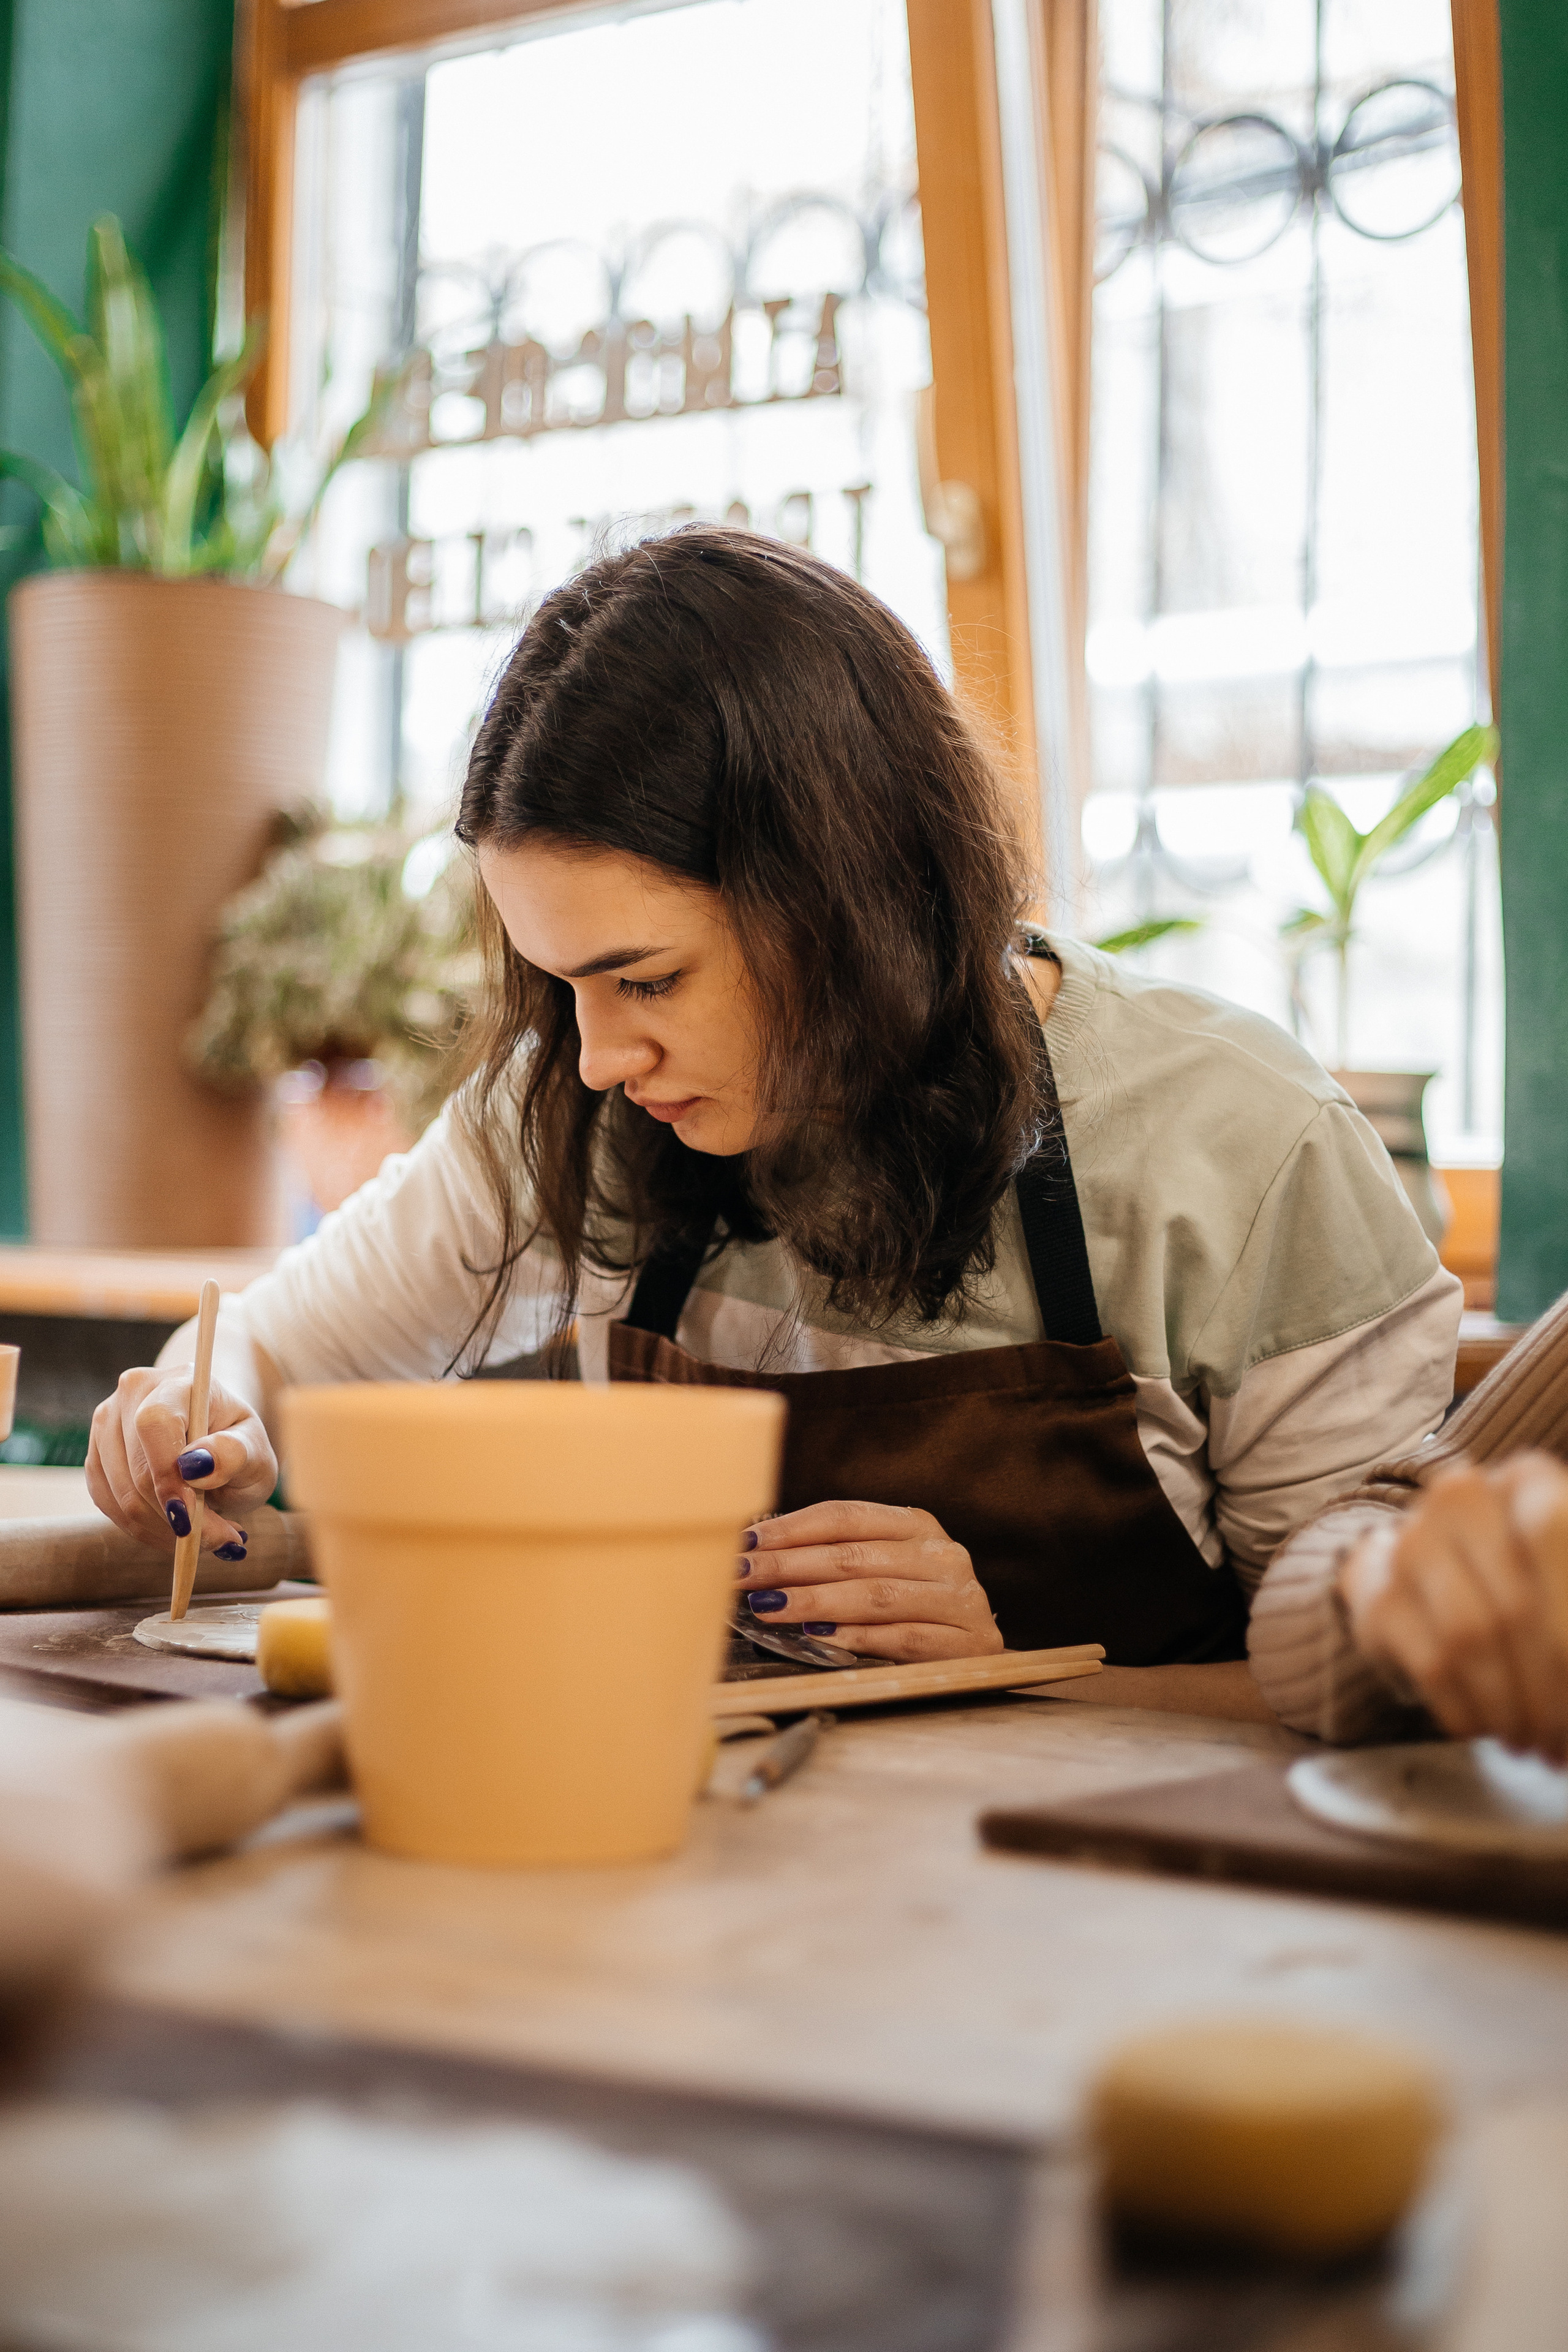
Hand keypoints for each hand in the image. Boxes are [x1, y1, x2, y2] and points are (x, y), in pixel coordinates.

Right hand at [86, 1364, 278, 1561]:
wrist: (215, 1431)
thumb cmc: (239, 1441)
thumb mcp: (257, 1451)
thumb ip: (235, 1454)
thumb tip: (197, 1466)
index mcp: (180, 1380)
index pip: (155, 1423)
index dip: (167, 1474)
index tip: (189, 1517)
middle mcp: (134, 1393)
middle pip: (136, 1468)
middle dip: (174, 1516)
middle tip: (219, 1538)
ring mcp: (107, 1423)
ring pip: (121, 1495)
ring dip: (162, 1529)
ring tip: (204, 1533)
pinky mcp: (97, 1456)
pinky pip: (110, 1505)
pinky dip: (143, 1528)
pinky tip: (175, 1529)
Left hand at [736, 1500, 1002, 1661]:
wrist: (980, 1650)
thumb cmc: (916, 1606)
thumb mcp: (885, 1568)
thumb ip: (838, 1559)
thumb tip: (760, 1558)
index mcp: (917, 1525)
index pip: (845, 1517)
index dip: (791, 1528)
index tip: (746, 1542)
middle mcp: (942, 1555)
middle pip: (853, 1555)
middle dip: (789, 1565)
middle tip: (743, 1575)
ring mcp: (958, 1598)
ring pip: (876, 1595)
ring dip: (815, 1600)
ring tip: (769, 1606)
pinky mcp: (967, 1642)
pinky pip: (903, 1637)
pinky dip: (859, 1637)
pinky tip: (822, 1638)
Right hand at [1340, 1453, 1567, 1759]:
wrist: (1439, 1577)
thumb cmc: (1529, 1583)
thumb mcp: (1560, 1586)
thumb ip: (1564, 1619)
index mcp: (1527, 1480)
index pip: (1550, 1532)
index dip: (1565, 1624)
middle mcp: (1460, 1496)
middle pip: (1514, 1603)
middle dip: (1549, 1691)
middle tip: (1562, 1739)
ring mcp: (1409, 1541)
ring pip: (1468, 1636)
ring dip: (1508, 1707)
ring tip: (1530, 1739)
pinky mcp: (1376, 1594)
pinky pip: (1430, 1664)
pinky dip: (1467, 1710)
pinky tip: (1487, 1726)